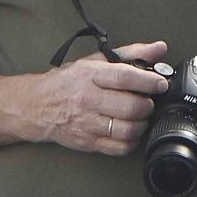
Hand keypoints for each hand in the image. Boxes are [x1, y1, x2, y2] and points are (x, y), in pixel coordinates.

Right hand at [34, 41, 171, 154]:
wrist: (36, 105)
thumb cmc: (68, 82)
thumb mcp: (95, 61)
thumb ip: (130, 54)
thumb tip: (159, 48)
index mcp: (91, 76)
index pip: (125, 77)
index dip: (148, 81)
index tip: (161, 83)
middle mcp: (88, 99)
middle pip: (130, 107)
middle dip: (147, 105)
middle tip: (148, 101)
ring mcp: (88, 123)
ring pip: (128, 129)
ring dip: (142, 124)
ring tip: (140, 116)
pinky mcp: (88, 142)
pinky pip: (119, 147)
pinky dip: (132, 142)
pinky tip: (130, 132)